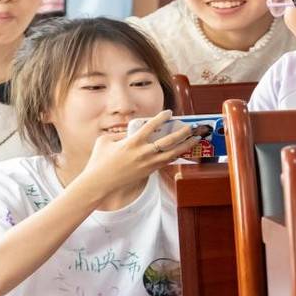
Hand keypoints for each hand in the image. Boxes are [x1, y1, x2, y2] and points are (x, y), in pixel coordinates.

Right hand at [78, 111, 200, 196]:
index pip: (151, 126)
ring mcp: (147, 164)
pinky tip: (183, 151)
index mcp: (132, 142)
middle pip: (168, 141)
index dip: (162, 118)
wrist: (100, 182)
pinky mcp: (148, 172)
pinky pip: (166, 162)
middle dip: (182, 133)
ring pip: (172, 154)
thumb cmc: (100, 161)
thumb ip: (120, 133)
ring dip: (185, 146)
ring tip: (195, 139)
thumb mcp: (106, 141)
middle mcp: (143, 153)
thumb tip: (131, 130)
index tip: (169, 112)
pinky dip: (176, 156)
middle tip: (191, 127)